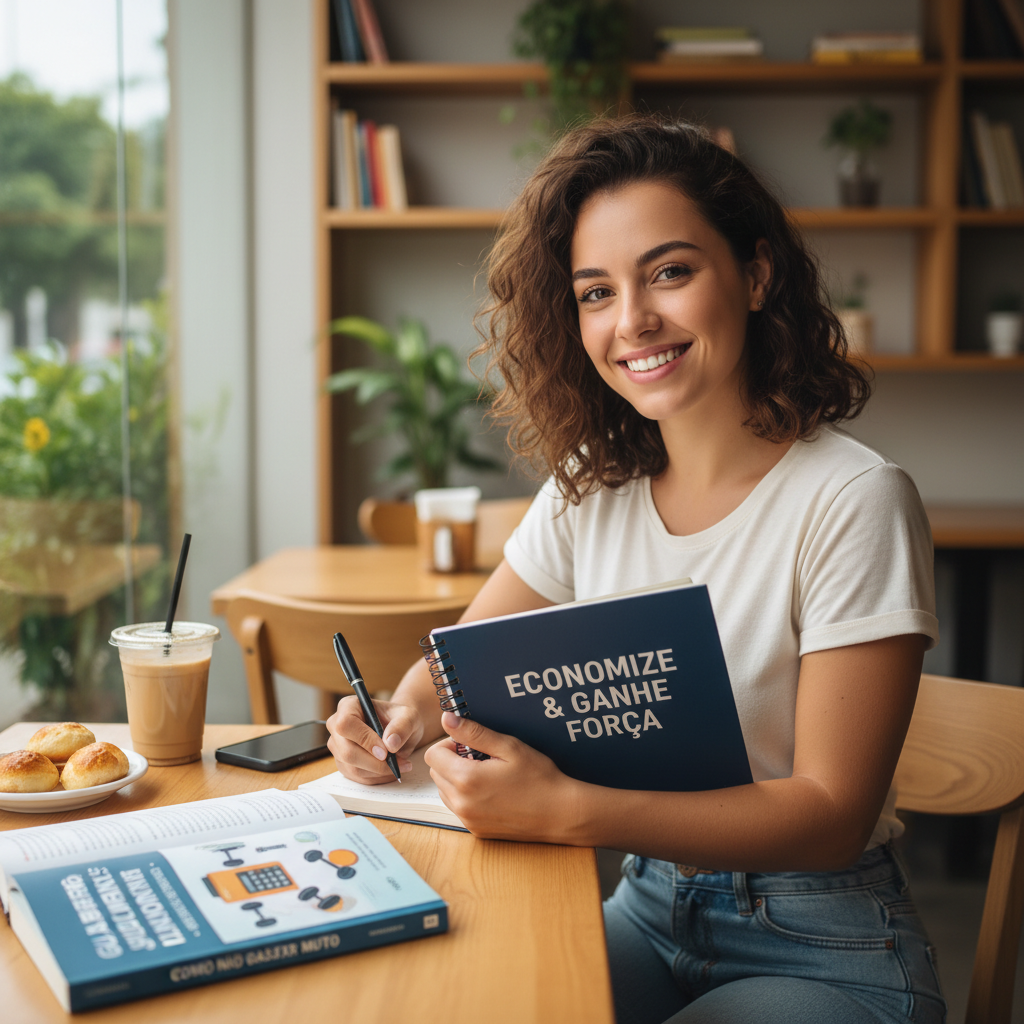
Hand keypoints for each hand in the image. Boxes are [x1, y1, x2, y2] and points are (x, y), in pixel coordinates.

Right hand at [326, 695, 419, 784]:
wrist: (398, 729)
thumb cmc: (400, 718)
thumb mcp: (408, 716)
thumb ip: (402, 726)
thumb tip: (390, 743)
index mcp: (348, 706)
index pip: (346, 724)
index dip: (364, 740)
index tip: (385, 751)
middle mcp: (337, 726)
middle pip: (347, 751)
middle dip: (375, 762)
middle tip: (398, 763)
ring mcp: (338, 747)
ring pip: (352, 768)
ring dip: (379, 772)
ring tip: (401, 765)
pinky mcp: (343, 763)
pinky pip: (357, 777)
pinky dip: (376, 777)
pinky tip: (391, 770)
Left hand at [424, 712, 581, 841]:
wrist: (560, 813)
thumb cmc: (539, 778)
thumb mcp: (509, 747)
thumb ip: (474, 733)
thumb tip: (448, 719)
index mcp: (466, 779)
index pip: (432, 755)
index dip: (448, 744)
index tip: (469, 744)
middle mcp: (461, 803)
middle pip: (436, 773)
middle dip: (452, 761)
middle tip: (481, 758)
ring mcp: (468, 819)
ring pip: (444, 792)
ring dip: (457, 780)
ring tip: (487, 775)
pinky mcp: (476, 830)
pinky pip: (458, 808)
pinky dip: (466, 797)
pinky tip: (492, 792)